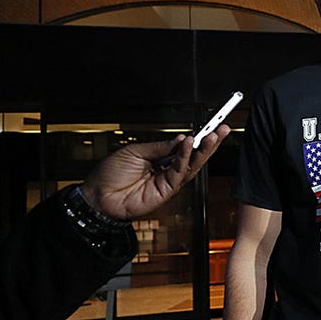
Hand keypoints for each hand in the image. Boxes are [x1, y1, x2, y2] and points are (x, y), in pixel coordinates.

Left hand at [80, 125, 230, 219]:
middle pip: (194, 156)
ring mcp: (167, 182)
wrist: (98, 195)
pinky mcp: (165, 192)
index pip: (184, 147)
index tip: (212, 125)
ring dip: (203, 149)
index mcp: (160, 159)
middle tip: (223, 128)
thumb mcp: (135, 151)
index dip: (198, 137)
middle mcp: (166, 170)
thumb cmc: (111, 174)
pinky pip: (179, 172)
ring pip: (192, 165)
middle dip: (210, 143)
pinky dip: (185, 157)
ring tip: (213, 135)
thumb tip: (181, 139)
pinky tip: (189, 145)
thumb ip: (160, 147)